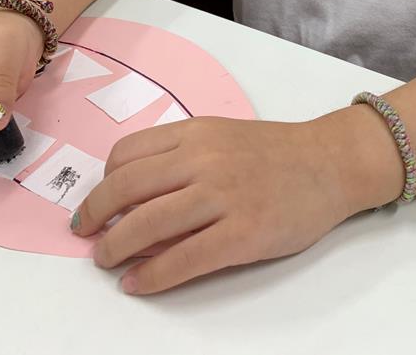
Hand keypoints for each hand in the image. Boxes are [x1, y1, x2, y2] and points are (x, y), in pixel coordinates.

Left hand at [72, 113, 373, 294]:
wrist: (330, 162)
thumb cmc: (276, 152)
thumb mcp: (223, 138)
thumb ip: (182, 159)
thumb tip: (134, 199)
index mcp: (196, 133)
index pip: (127, 153)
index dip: (104, 181)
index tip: (98, 201)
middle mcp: (203, 159)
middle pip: (127, 187)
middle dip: (96, 214)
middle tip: (85, 233)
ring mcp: (223, 196)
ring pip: (147, 223)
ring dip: (114, 247)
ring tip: (105, 260)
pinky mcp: (242, 233)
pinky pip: (184, 259)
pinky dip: (151, 275)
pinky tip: (137, 283)